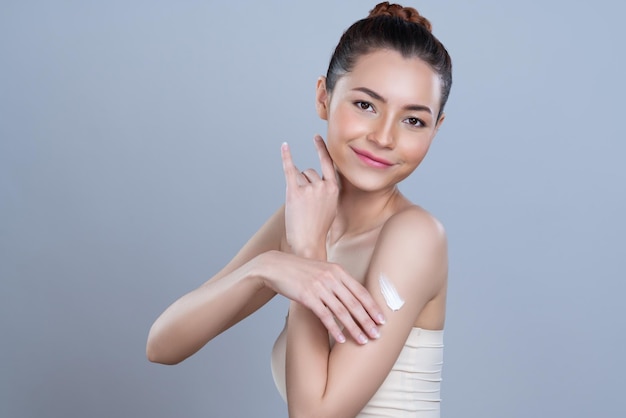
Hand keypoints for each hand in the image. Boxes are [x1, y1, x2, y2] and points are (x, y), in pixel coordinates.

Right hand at [259, 251, 384, 343]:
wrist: (276, 266)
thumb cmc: (300, 270)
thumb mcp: (322, 270)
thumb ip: (337, 280)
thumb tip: (352, 297)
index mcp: (338, 271)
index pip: (361, 291)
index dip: (373, 306)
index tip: (382, 319)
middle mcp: (331, 278)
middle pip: (354, 303)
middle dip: (368, 321)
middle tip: (377, 335)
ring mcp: (319, 287)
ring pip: (342, 311)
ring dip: (355, 328)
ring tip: (363, 340)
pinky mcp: (307, 297)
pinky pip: (325, 316)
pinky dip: (335, 329)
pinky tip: (342, 339)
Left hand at [281, 135, 337, 257]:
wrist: (308, 242)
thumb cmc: (317, 227)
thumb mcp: (329, 206)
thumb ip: (323, 189)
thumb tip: (306, 173)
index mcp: (334, 189)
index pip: (328, 163)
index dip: (321, 149)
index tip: (316, 137)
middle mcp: (323, 186)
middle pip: (309, 172)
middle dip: (304, 183)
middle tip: (306, 205)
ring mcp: (309, 188)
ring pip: (299, 175)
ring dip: (296, 186)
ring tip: (300, 206)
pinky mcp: (295, 192)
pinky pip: (289, 170)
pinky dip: (286, 157)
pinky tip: (284, 146)